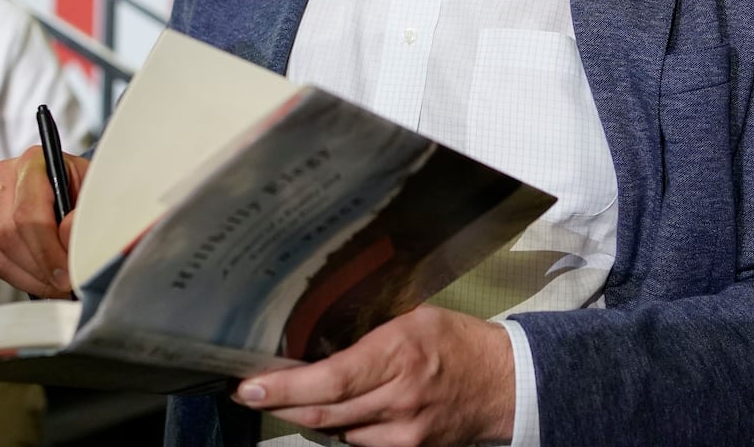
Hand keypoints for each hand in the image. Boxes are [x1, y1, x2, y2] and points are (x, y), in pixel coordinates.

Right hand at [0, 146, 89, 297]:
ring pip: (1, 252)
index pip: (28, 213)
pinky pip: (0, 262)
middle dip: (41, 266)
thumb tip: (65, 232)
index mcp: (34, 161)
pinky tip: (47, 283)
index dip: (47, 249)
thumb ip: (86, 212)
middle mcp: (7, 178)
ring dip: (33, 277)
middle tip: (68, 284)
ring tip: (61, 286)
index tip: (66, 274)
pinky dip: (25, 279)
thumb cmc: (92, 190)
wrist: (82, 188)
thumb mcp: (99, 194)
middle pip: (10, 235)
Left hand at [231, 306, 515, 446]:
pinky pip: (359, 445)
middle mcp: (398, 399)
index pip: (329, 381)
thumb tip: (317, 346)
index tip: (249, 387)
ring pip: (337, 434)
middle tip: (252, 393)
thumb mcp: (412, 319)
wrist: (504, 384)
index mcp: (399, 355)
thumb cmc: (456, 341)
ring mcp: (404, 433)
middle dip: (281, 406)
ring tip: (294, 397)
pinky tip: (336, 413)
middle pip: (323, 415)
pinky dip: (341, 430)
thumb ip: (368, 337)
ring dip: (310, 417)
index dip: (284, 389)